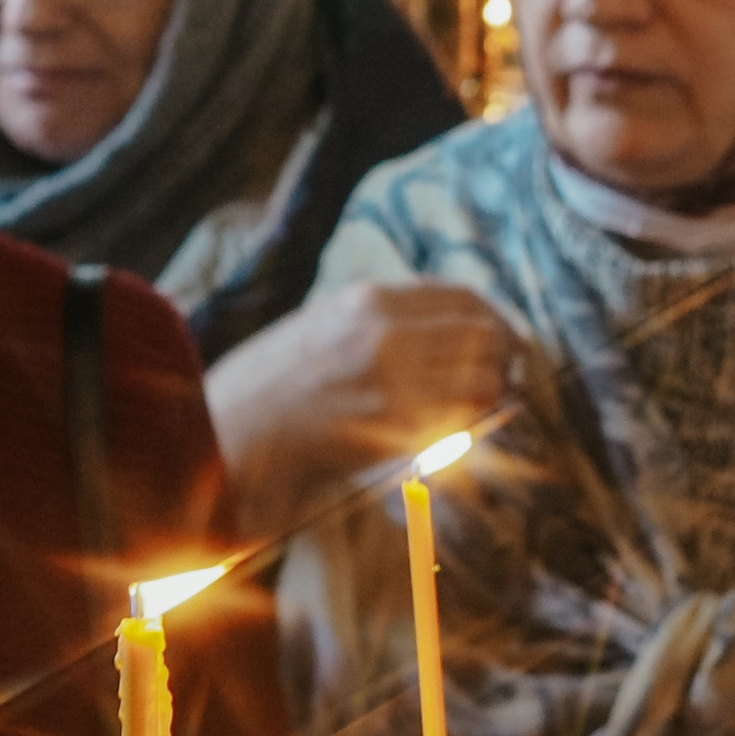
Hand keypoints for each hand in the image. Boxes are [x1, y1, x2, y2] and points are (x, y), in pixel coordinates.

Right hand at [207, 280, 516, 538]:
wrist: (228, 437)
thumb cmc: (269, 389)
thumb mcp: (322, 326)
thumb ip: (381, 321)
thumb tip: (444, 330)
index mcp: (367, 300)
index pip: (464, 298)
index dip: (494, 320)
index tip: (503, 339)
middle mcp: (387, 331)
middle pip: (485, 334)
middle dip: (504, 357)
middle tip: (506, 377)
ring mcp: (395, 378)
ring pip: (485, 377)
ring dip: (493, 393)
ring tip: (482, 407)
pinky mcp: (397, 425)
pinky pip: (464, 417)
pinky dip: (474, 424)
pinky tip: (462, 432)